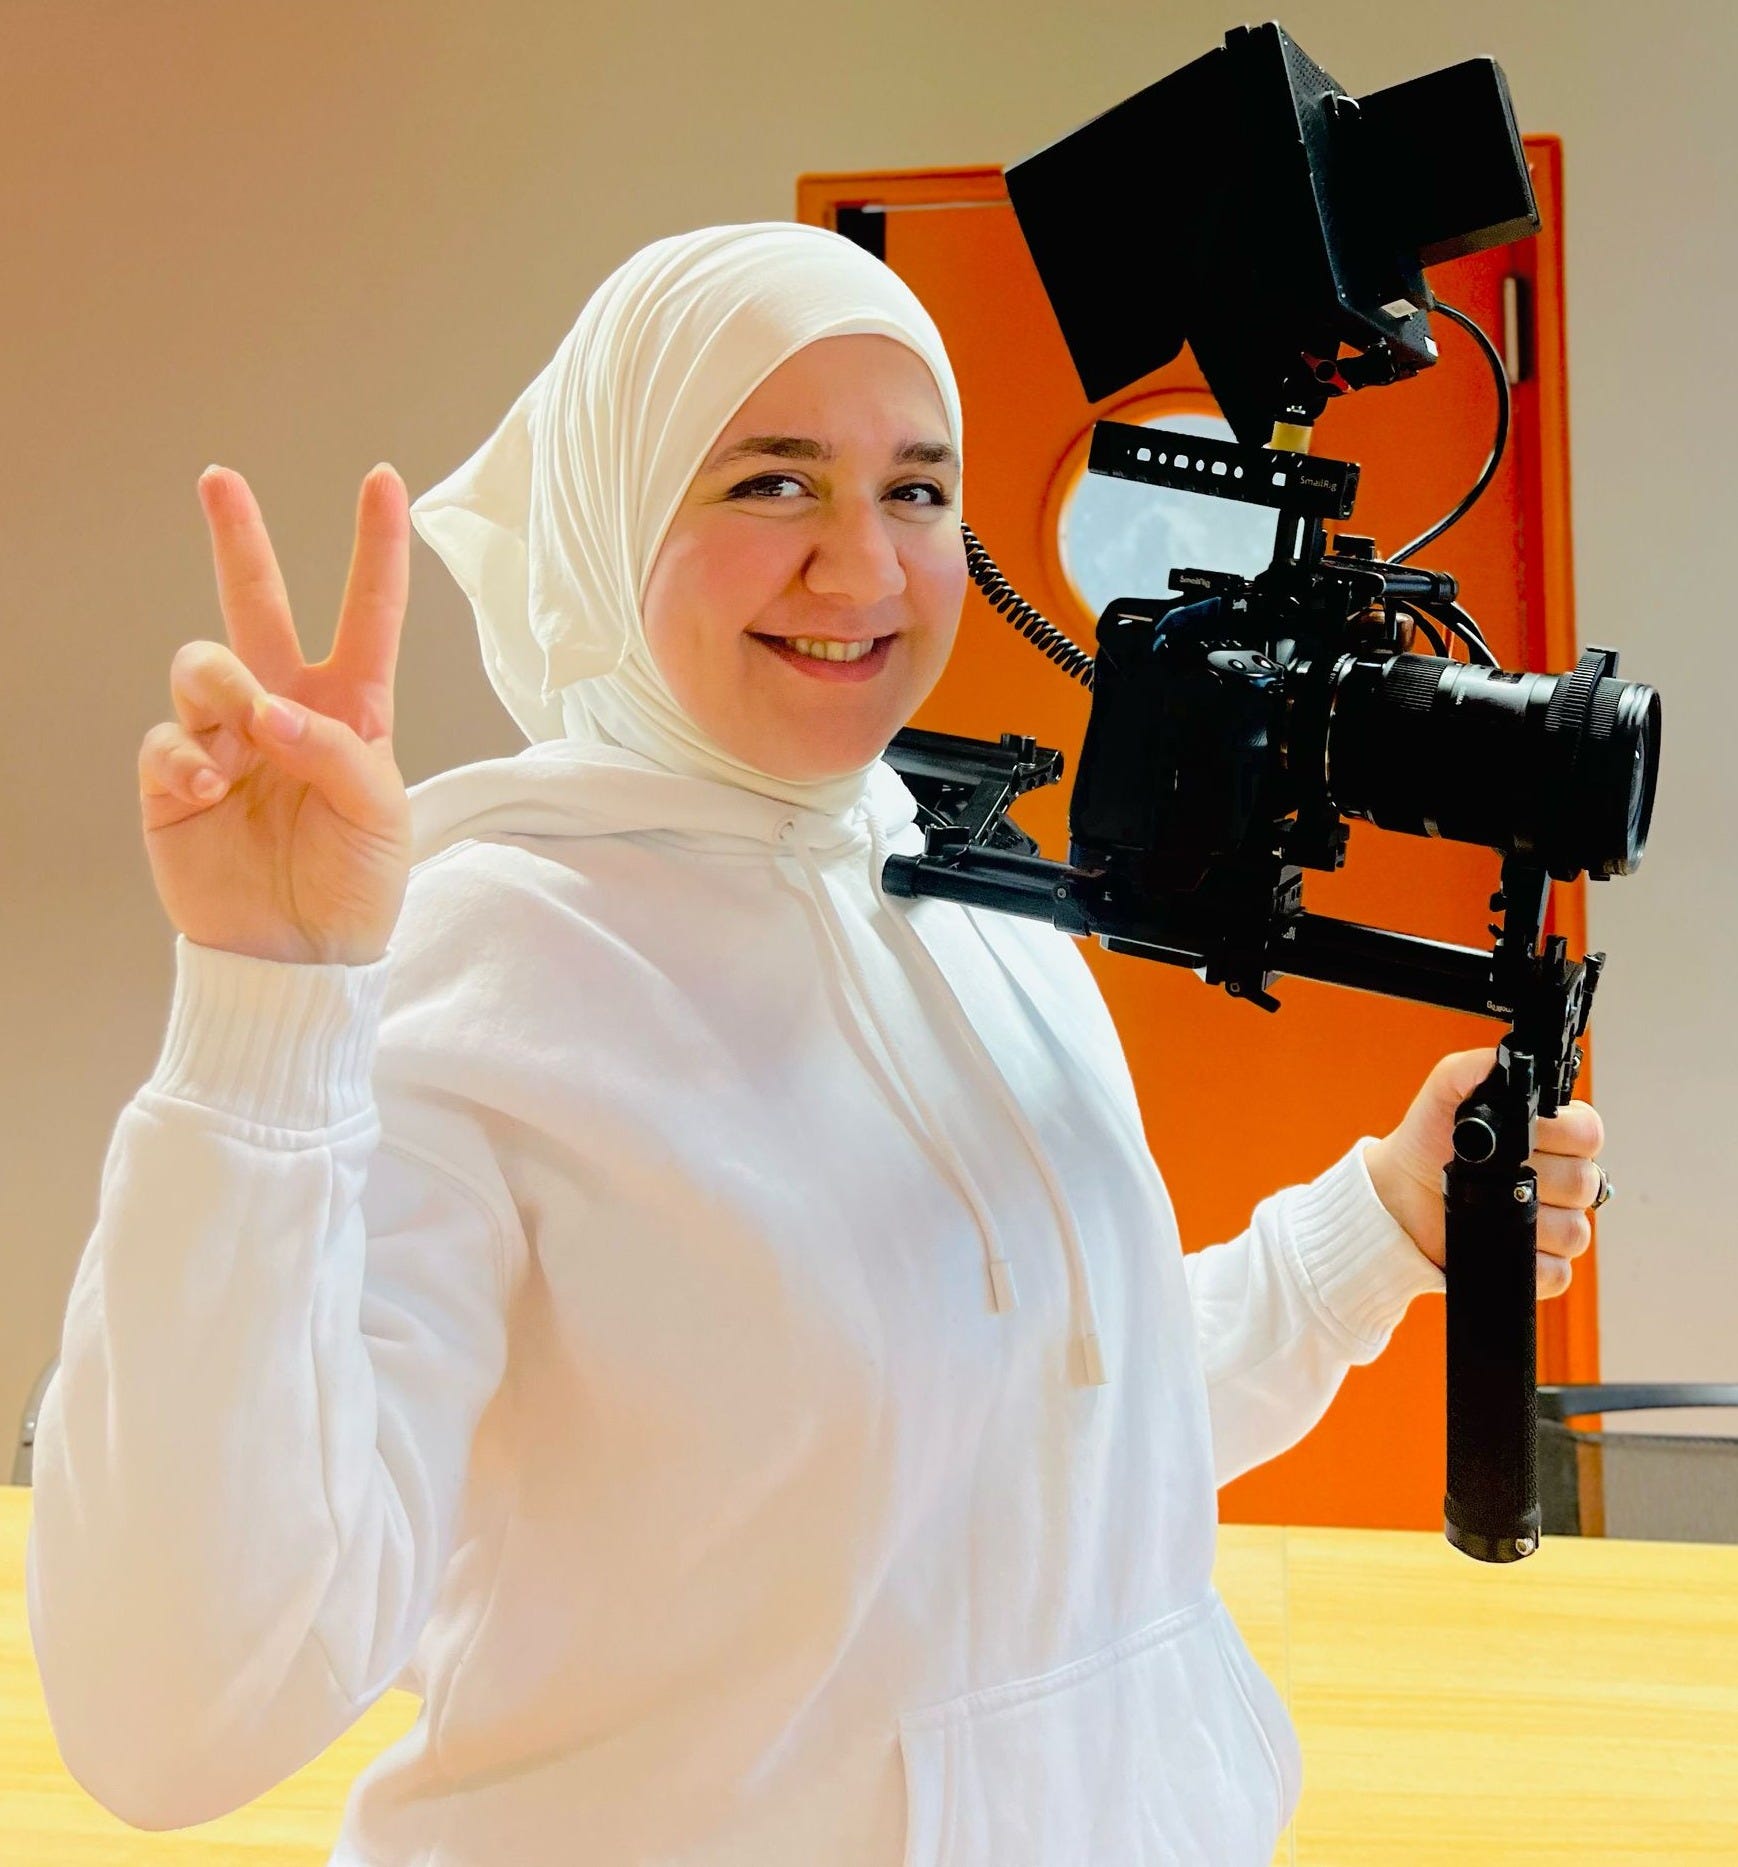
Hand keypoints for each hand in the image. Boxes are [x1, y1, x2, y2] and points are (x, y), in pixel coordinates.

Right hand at [139, 464, 412, 964]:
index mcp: (352, 711)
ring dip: (223, 687)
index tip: (384, 481)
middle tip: (221, 481)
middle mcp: (284, 711)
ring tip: (245, 738)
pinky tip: (211, 791)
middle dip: (239, 542)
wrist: (299, 958)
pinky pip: (166, 741)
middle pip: (257, 607)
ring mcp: (225, 742)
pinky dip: (186, 759)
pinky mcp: (175, 781)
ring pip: (203, 665)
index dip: (376, 550)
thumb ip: (337, 751)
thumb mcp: (381, 817)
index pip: (368, 617)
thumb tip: (269, 711)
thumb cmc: (356, 886)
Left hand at [1362, 1047, 1606, 1297]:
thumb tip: (1508, 1058)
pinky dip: (1527, 1261)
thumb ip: (1476, 1067)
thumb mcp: (1446, 1091)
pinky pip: (1557, 1272)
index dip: (1562, 1135)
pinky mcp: (1538, 1265)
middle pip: (1586, 1183)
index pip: (1589, 1135)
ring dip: (1531, 1220)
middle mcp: (1560, 1179)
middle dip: (1542, 1177)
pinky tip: (1497, 1241)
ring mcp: (1553, 1223)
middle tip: (1499, 1172)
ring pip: (1575, 1231)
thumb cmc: (1427, 1141)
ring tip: (1490, 1204)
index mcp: (1551, 1136)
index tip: (1526, 1136)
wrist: (1398, 1194)